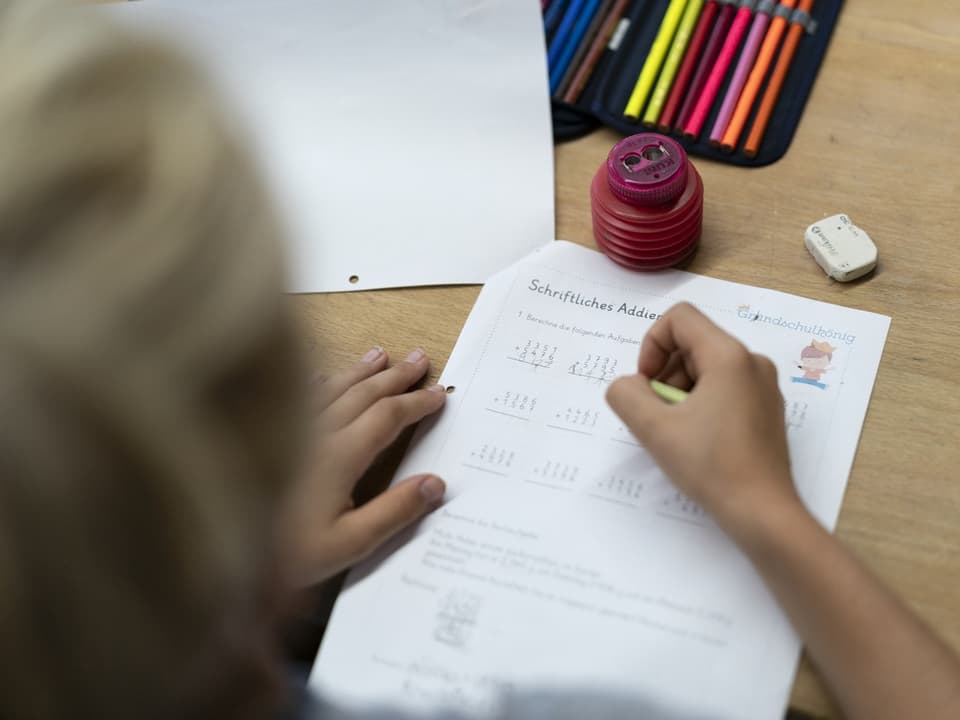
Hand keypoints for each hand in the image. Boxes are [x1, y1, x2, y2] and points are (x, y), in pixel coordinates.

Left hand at [280, 346, 446, 587]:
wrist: (215, 548)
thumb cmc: (281, 554)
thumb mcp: (345, 545)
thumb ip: (392, 514)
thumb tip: (434, 484)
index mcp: (341, 456)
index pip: (388, 418)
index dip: (417, 403)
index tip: (440, 393)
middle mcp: (317, 433)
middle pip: (364, 393)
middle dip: (396, 376)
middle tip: (421, 359)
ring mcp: (288, 429)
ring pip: (332, 387)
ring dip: (361, 370)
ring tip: (381, 355)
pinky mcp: (263, 432)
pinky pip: (298, 396)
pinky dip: (320, 381)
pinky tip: (323, 376)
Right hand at [606, 303, 799, 540]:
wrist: (763, 512)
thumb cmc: (711, 466)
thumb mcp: (653, 428)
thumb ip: (626, 394)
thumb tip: (630, 386)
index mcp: (729, 356)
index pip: (680, 319)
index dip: (651, 345)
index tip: (646, 385)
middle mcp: (752, 363)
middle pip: (693, 343)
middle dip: (664, 372)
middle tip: (656, 413)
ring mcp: (764, 387)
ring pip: (707, 367)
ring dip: (680, 390)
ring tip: (674, 431)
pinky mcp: (766, 411)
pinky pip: (725, 389)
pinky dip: (701, 404)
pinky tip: (696, 440)